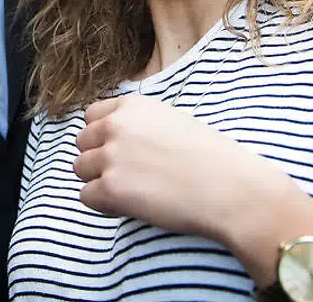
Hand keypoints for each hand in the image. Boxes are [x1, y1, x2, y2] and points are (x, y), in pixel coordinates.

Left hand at [74, 96, 312, 277]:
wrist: (232, 189)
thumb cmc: (211, 159)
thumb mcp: (172, 122)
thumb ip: (138, 125)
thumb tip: (112, 139)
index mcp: (132, 106)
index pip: (91, 117)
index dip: (103, 137)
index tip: (123, 152)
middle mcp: (115, 126)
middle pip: (81, 143)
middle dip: (98, 160)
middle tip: (130, 176)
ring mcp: (110, 157)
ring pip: (80, 170)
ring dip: (100, 182)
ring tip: (133, 191)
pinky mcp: (110, 189)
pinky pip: (87, 197)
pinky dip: (105, 205)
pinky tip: (133, 205)